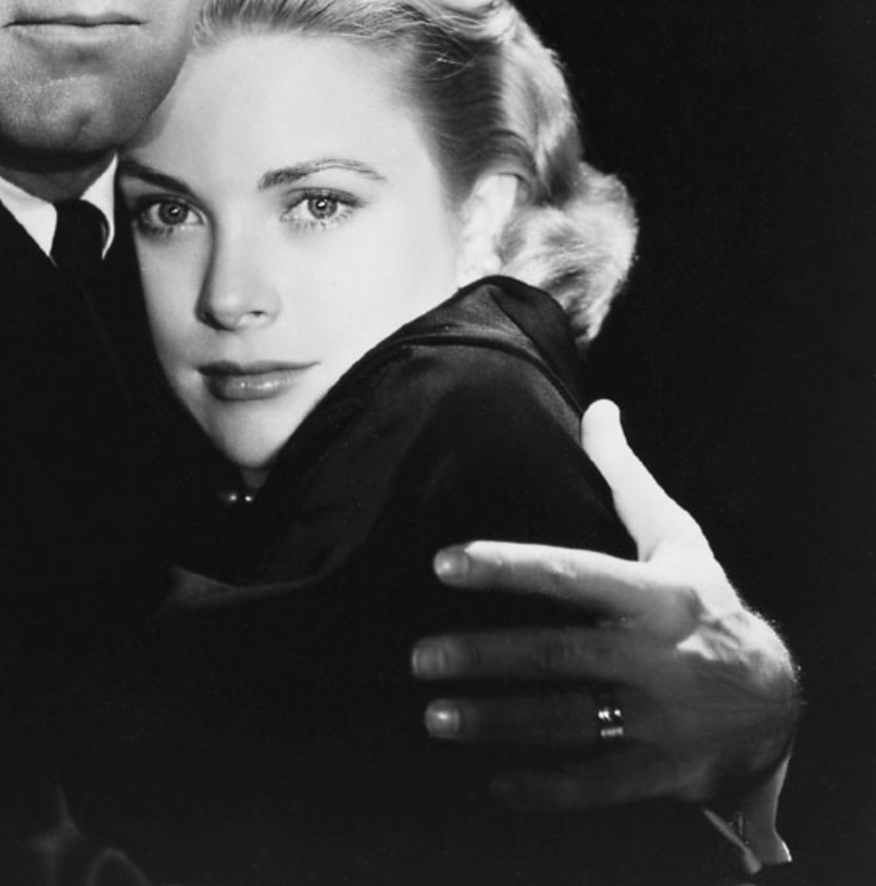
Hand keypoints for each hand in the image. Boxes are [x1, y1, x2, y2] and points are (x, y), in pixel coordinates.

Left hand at [410, 401, 798, 815]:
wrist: (776, 700)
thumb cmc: (705, 604)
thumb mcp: (677, 536)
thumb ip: (625, 476)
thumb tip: (598, 406)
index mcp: (654, 595)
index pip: (569, 574)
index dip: (506, 566)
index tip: (445, 563)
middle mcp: (654, 657)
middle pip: (557, 655)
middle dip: (484, 656)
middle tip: (420, 657)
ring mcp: (658, 720)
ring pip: (566, 722)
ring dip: (496, 721)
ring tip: (435, 716)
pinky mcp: (662, 772)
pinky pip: (596, 785)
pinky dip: (546, 789)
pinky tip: (494, 783)